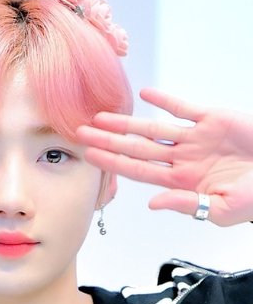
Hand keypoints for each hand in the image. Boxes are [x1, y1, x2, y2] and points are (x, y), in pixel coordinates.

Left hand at [76, 88, 252, 226]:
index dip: (112, 162)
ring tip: (101, 116)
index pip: (137, 170)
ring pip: (153, 128)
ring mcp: (195, 139)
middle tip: (80, 132)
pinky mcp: (213, 119)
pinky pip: (184, 108)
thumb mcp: (222, 209)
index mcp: (180, 182)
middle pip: (136, 148)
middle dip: (108, 141)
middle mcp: (181, 159)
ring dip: (127, 122)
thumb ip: (186, 204)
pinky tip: (146, 94)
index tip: (88, 155)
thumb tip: (152, 204)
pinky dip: (165, 100)